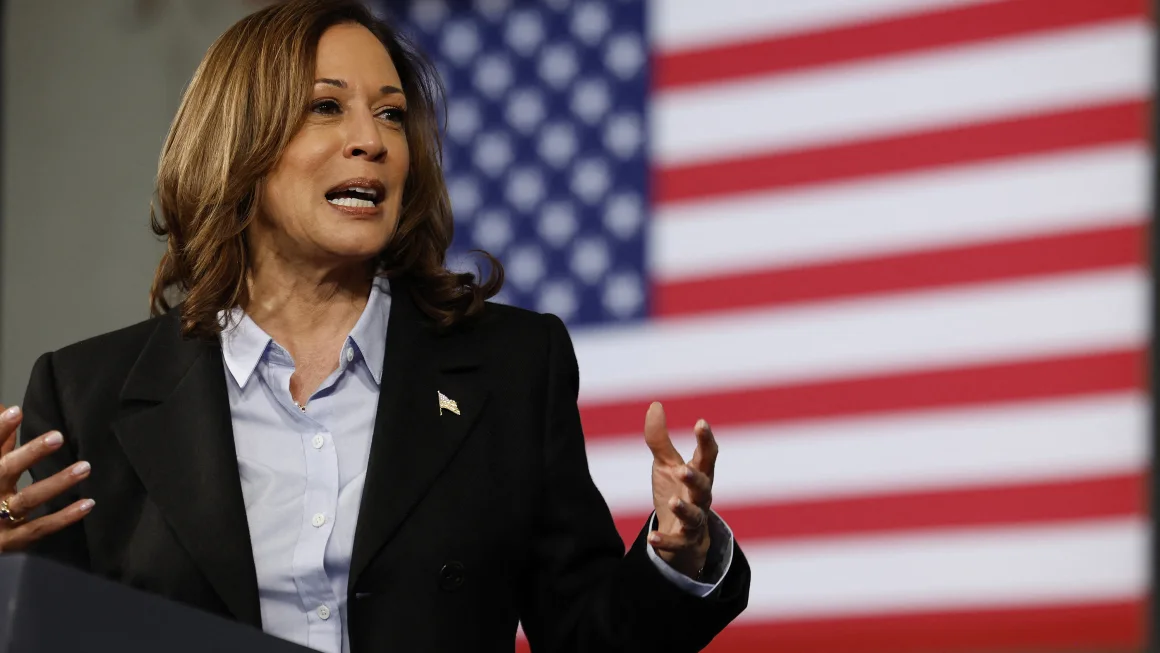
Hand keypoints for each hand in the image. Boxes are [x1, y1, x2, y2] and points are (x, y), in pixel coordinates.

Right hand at [0, 405, 93, 552]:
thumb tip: (7, 408)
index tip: (15, 411)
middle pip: (5, 471)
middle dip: (30, 454)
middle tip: (58, 436)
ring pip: (28, 499)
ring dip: (57, 482)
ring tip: (85, 467)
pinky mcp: (13, 540)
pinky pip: (41, 527)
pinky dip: (65, 517)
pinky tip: (88, 503)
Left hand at [643, 402, 716, 579]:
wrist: (682, 536)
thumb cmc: (676, 492)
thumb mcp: (666, 465)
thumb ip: (660, 438)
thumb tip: (655, 404)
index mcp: (699, 475)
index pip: (707, 456)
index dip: (705, 440)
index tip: (701, 423)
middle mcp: (701, 497)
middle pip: (704, 487)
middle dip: (695, 478)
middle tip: (684, 469)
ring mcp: (695, 521)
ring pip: (695, 516)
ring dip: (685, 509)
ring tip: (674, 502)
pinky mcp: (684, 542)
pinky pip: (677, 542)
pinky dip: (666, 541)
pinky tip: (652, 537)